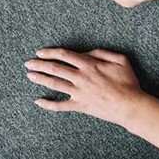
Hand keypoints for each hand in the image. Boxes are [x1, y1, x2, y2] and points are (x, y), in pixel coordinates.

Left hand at [24, 47, 147, 127]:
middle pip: (55, 68)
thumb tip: (87, 52)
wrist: (129, 105)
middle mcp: (80, 77)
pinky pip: (60, 105)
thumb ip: (102, 52)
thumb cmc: (127, 82)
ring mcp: (78, 92)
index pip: (64, 55)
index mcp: (88, 64)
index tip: (40, 52)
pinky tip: (38, 101)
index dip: (50, 52)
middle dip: (39, 64)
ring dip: (40, 79)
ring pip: (54, 83)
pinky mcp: (79, 106)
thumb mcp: (120, 59)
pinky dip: (48, 104)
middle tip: (28, 63)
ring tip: (29, 76)